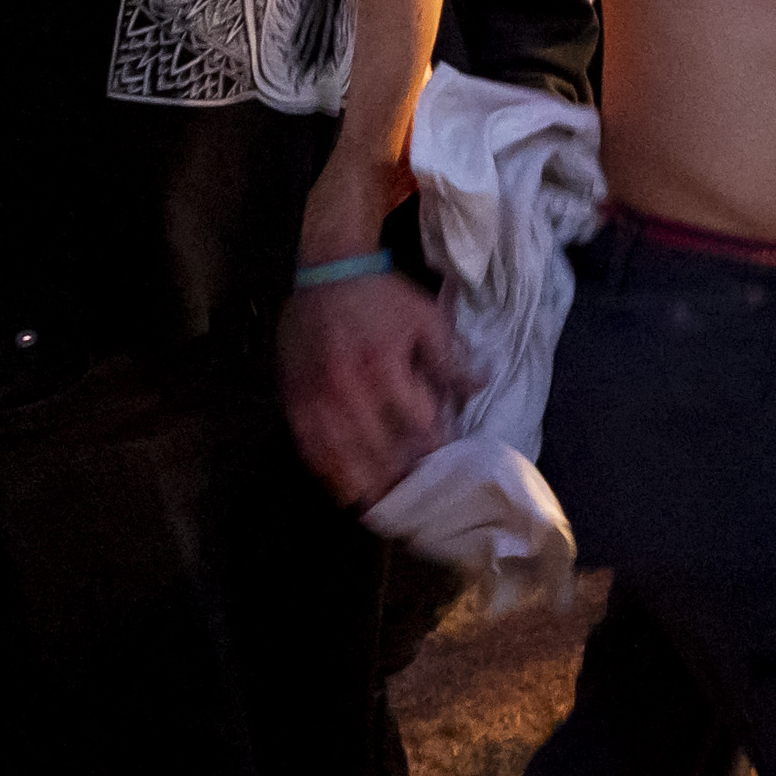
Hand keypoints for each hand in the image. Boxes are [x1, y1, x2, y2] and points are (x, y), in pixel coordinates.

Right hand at [278, 271, 466, 503]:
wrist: (326, 270)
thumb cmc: (380, 296)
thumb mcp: (426, 317)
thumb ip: (451, 358)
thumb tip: (480, 387)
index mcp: (384, 366)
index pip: (416, 424)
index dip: (434, 448)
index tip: (446, 462)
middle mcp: (347, 388)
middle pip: (378, 450)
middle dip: (402, 476)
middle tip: (420, 495)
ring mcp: (316, 399)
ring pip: (341, 459)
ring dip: (366, 485)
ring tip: (386, 505)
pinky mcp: (294, 401)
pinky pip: (310, 449)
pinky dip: (329, 474)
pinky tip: (346, 492)